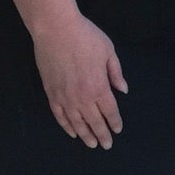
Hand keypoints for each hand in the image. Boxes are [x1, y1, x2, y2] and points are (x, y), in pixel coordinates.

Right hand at [33, 15, 128, 147]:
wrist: (56, 29)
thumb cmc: (86, 37)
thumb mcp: (108, 51)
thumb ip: (116, 73)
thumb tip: (123, 90)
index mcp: (99, 87)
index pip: (110, 111)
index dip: (114, 122)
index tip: (117, 130)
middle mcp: (82, 97)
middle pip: (95, 121)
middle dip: (102, 134)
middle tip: (107, 145)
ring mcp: (65, 97)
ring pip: (77, 123)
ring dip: (85, 135)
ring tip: (91, 144)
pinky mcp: (51, 93)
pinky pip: (59, 116)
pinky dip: (66, 126)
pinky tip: (72, 132)